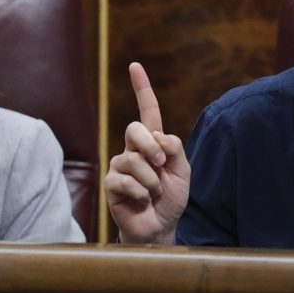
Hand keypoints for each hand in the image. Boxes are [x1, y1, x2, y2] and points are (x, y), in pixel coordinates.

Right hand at [105, 62, 190, 244]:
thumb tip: (157, 136)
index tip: (134, 65)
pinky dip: (140, 191)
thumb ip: (175, 149)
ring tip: (153, 192)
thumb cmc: (171, 198)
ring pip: (133, 159)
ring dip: (151, 179)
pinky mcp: (111, 183)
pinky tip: (142, 200)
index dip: (141, 88)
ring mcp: (120, 165)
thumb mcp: (183, 171)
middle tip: (161, 164)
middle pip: (135, 129)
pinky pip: (125, 179)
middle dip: (151, 146)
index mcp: (152, 142)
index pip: (147, 110)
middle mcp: (133, 149)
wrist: (161, 226)